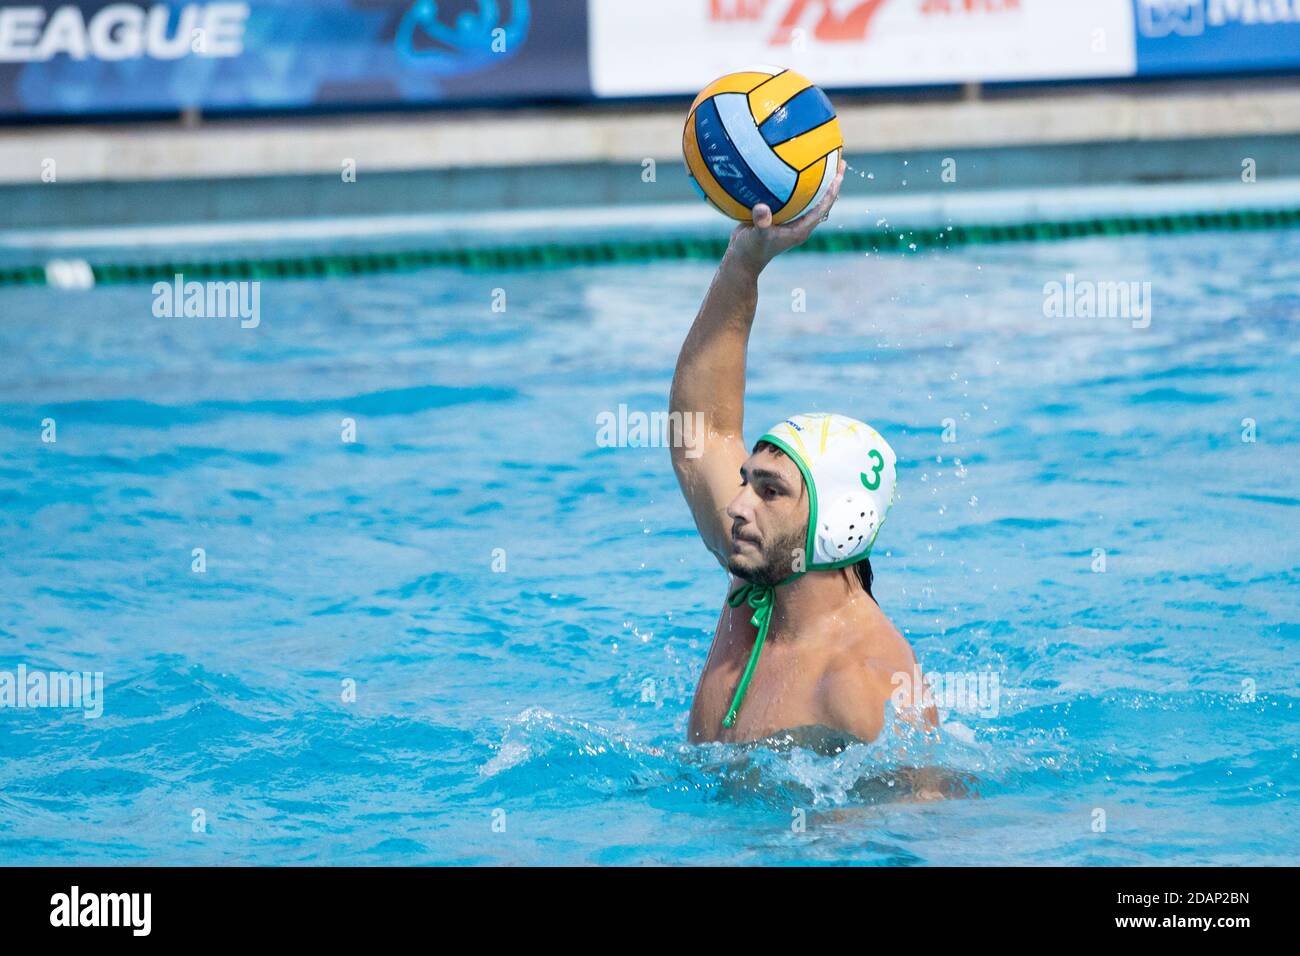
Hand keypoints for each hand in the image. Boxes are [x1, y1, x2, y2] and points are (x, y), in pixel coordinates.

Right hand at [724, 158, 845, 274]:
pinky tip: (791, 168)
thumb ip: (761, 222)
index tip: (839, 173)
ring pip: (809, 197)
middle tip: (840, 160)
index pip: (823, 207)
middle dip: (831, 182)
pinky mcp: (781, 216)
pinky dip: (797, 184)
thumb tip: (761, 207)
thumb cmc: (751, 250)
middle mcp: (800, 223)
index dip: (832, 191)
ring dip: (817, 181)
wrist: (742, 258)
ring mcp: (791, 219)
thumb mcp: (756, 236)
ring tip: (823, 161)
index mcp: (801, 229)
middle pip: (822, 200)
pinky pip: (793, 196)